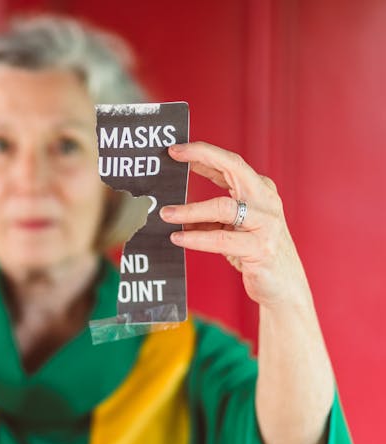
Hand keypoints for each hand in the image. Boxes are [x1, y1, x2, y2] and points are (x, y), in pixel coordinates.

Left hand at [159, 142, 307, 307]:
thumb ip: (211, 213)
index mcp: (259, 190)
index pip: (230, 162)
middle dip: (202, 156)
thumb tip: (174, 205)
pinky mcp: (260, 248)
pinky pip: (221, 239)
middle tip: (173, 154)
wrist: (284, 286)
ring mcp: (266, 223)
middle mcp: (266, 200)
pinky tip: (178, 237)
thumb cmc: (254, 252)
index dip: (203, 152)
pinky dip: (196, 238)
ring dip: (190, 209)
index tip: (175, 149)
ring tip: (166, 213)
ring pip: (223, 207)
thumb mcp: (232, 226)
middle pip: (234, 167)